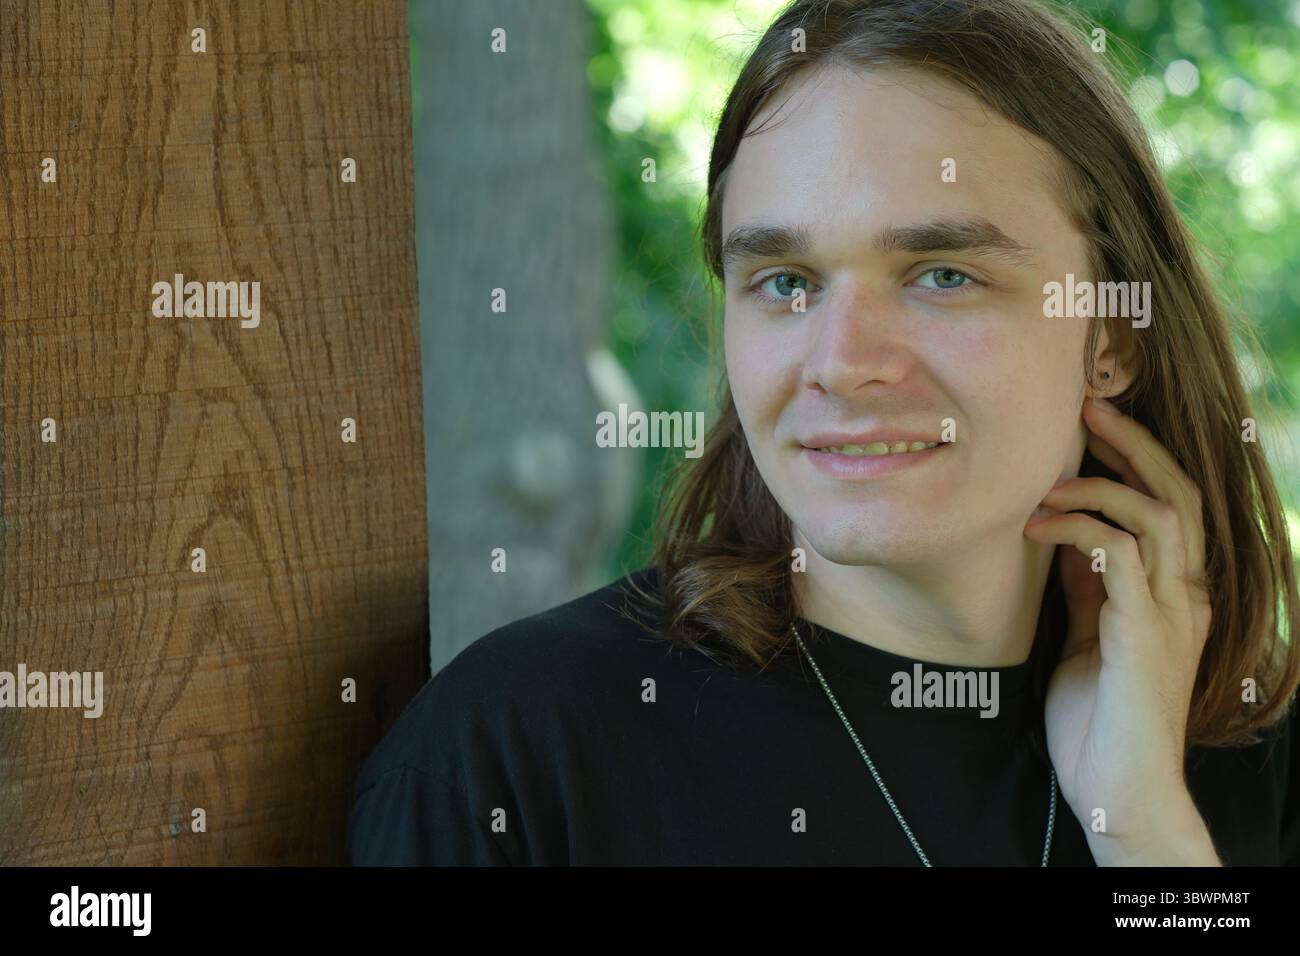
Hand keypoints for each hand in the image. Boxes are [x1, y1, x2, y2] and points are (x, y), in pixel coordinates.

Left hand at [1023, 397, 1218, 864]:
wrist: (1115, 789)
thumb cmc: (1098, 716)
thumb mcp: (1091, 633)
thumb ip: (1090, 585)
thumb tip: (1066, 533)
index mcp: (1175, 593)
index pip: (1173, 504)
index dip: (1140, 457)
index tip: (1095, 422)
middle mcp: (1185, 596)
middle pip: (1178, 494)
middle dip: (1134, 445)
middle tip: (1087, 409)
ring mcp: (1170, 615)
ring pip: (1158, 516)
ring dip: (1097, 487)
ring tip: (1042, 485)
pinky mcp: (1144, 636)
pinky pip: (1119, 557)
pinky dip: (1078, 530)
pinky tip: (1035, 528)